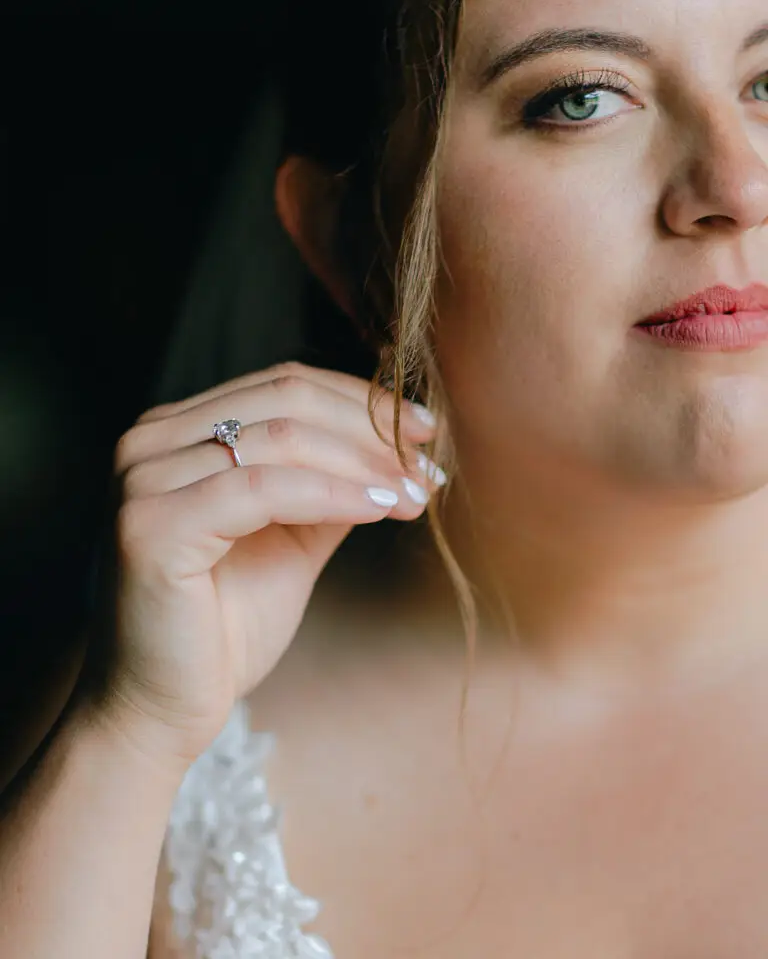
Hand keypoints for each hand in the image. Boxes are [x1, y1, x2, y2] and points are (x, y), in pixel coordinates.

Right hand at [102, 363, 442, 764]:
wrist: (160, 712)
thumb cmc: (221, 632)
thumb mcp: (289, 541)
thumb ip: (329, 490)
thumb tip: (395, 453)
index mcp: (175, 434)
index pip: (282, 385)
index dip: (360, 401)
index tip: (423, 432)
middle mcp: (149, 442)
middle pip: (285, 399)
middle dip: (370, 430)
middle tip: (428, 465)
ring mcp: (143, 479)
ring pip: (281, 439)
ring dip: (363, 464)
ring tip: (414, 494)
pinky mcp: (150, 524)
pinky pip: (264, 488)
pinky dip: (333, 494)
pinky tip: (379, 509)